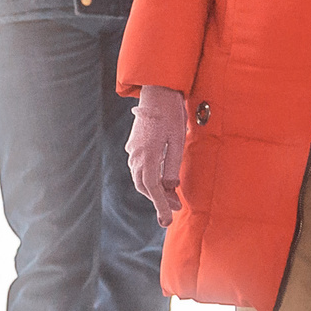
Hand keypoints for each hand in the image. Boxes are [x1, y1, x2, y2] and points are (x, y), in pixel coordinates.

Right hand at [126, 85, 187, 226]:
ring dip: (155, 189)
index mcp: (147, 154)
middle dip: (159, 199)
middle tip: (176, 208)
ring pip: (140, 178)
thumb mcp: (177, 140)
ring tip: (173, 196)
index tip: (167, 220)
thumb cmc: (171, 113)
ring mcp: (133, 149)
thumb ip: (172, 165)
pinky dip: (150, 177)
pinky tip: (163, 178)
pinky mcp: (135, 144)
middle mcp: (136, 154)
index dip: (161, 205)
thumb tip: (171, 187)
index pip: (153, 188)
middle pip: (144, 186)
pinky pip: (140, 167)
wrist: (157, 90)